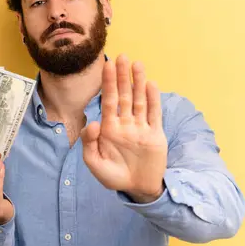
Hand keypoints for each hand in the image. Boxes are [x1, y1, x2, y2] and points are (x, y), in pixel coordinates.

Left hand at [80, 54, 167, 202]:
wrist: (138, 189)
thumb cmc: (114, 176)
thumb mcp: (95, 163)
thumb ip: (89, 144)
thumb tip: (91, 123)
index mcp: (110, 128)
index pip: (109, 101)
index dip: (108, 83)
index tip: (106, 65)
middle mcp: (125, 124)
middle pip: (125, 95)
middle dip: (122, 77)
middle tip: (121, 56)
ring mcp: (141, 127)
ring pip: (140, 100)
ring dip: (138, 83)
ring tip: (137, 64)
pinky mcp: (155, 134)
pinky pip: (154, 114)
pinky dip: (153, 100)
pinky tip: (151, 84)